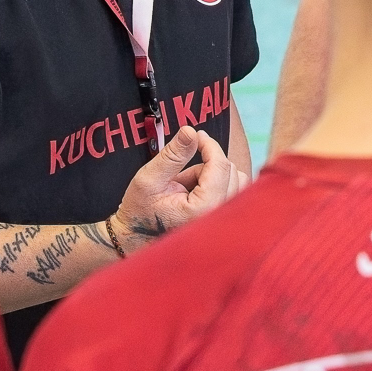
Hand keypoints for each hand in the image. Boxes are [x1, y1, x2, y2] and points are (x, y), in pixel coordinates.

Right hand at [114, 125, 246, 249]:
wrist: (135, 239)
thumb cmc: (140, 211)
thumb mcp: (149, 179)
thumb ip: (172, 155)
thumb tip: (191, 131)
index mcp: (203, 209)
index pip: (220, 166)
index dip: (209, 145)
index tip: (196, 135)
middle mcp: (219, 217)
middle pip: (230, 171)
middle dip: (206, 164)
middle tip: (179, 175)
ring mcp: (223, 221)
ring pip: (235, 179)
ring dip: (212, 174)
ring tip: (186, 186)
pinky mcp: (224, 220)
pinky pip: (235, 190)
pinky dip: (217, 183)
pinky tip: (195, 193)